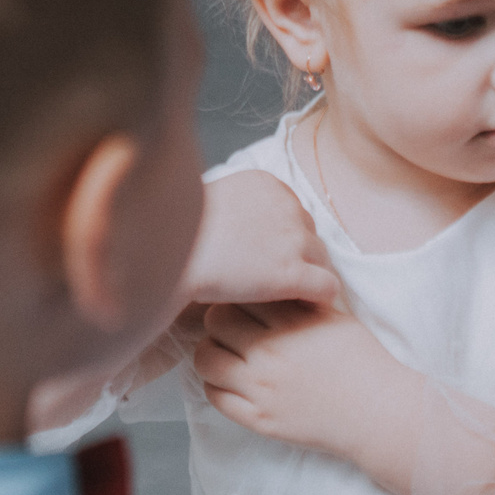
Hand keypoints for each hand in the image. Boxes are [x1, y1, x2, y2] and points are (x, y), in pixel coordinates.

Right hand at [179, 171, 340, 307]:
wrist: (166, 258)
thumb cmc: (176, 236)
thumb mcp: (210, 202)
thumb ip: (239, 209)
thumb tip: (245, 229)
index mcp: (269, 184)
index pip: (295, 214)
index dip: (284, 241)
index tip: (268, 259)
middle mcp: (289, 206)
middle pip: (311, 237)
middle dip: (298, 259)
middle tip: (277, 283)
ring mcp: (295, 239)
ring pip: (323, 262)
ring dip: (308, 280)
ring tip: (289, 299)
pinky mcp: (294, 273)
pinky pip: (328, 288)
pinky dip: (320, 300)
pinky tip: (305, 309)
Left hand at [191, 300, 418, 465]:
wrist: (379, 413)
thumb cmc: (363, 362)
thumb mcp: (336, 318)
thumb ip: (301, 300)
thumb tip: (271, 282)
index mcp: (293, 322)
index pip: (242, 295)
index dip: (239, 295)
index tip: (243, 302)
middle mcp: (272, 352)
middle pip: (216, 321)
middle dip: (220, 319)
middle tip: (230, 327)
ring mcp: (262, 388)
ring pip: (206, 359)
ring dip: (210, 351)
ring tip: (225, 353)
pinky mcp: (258, 419)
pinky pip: (215, 396)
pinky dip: (215, 384)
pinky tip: (230, 381)